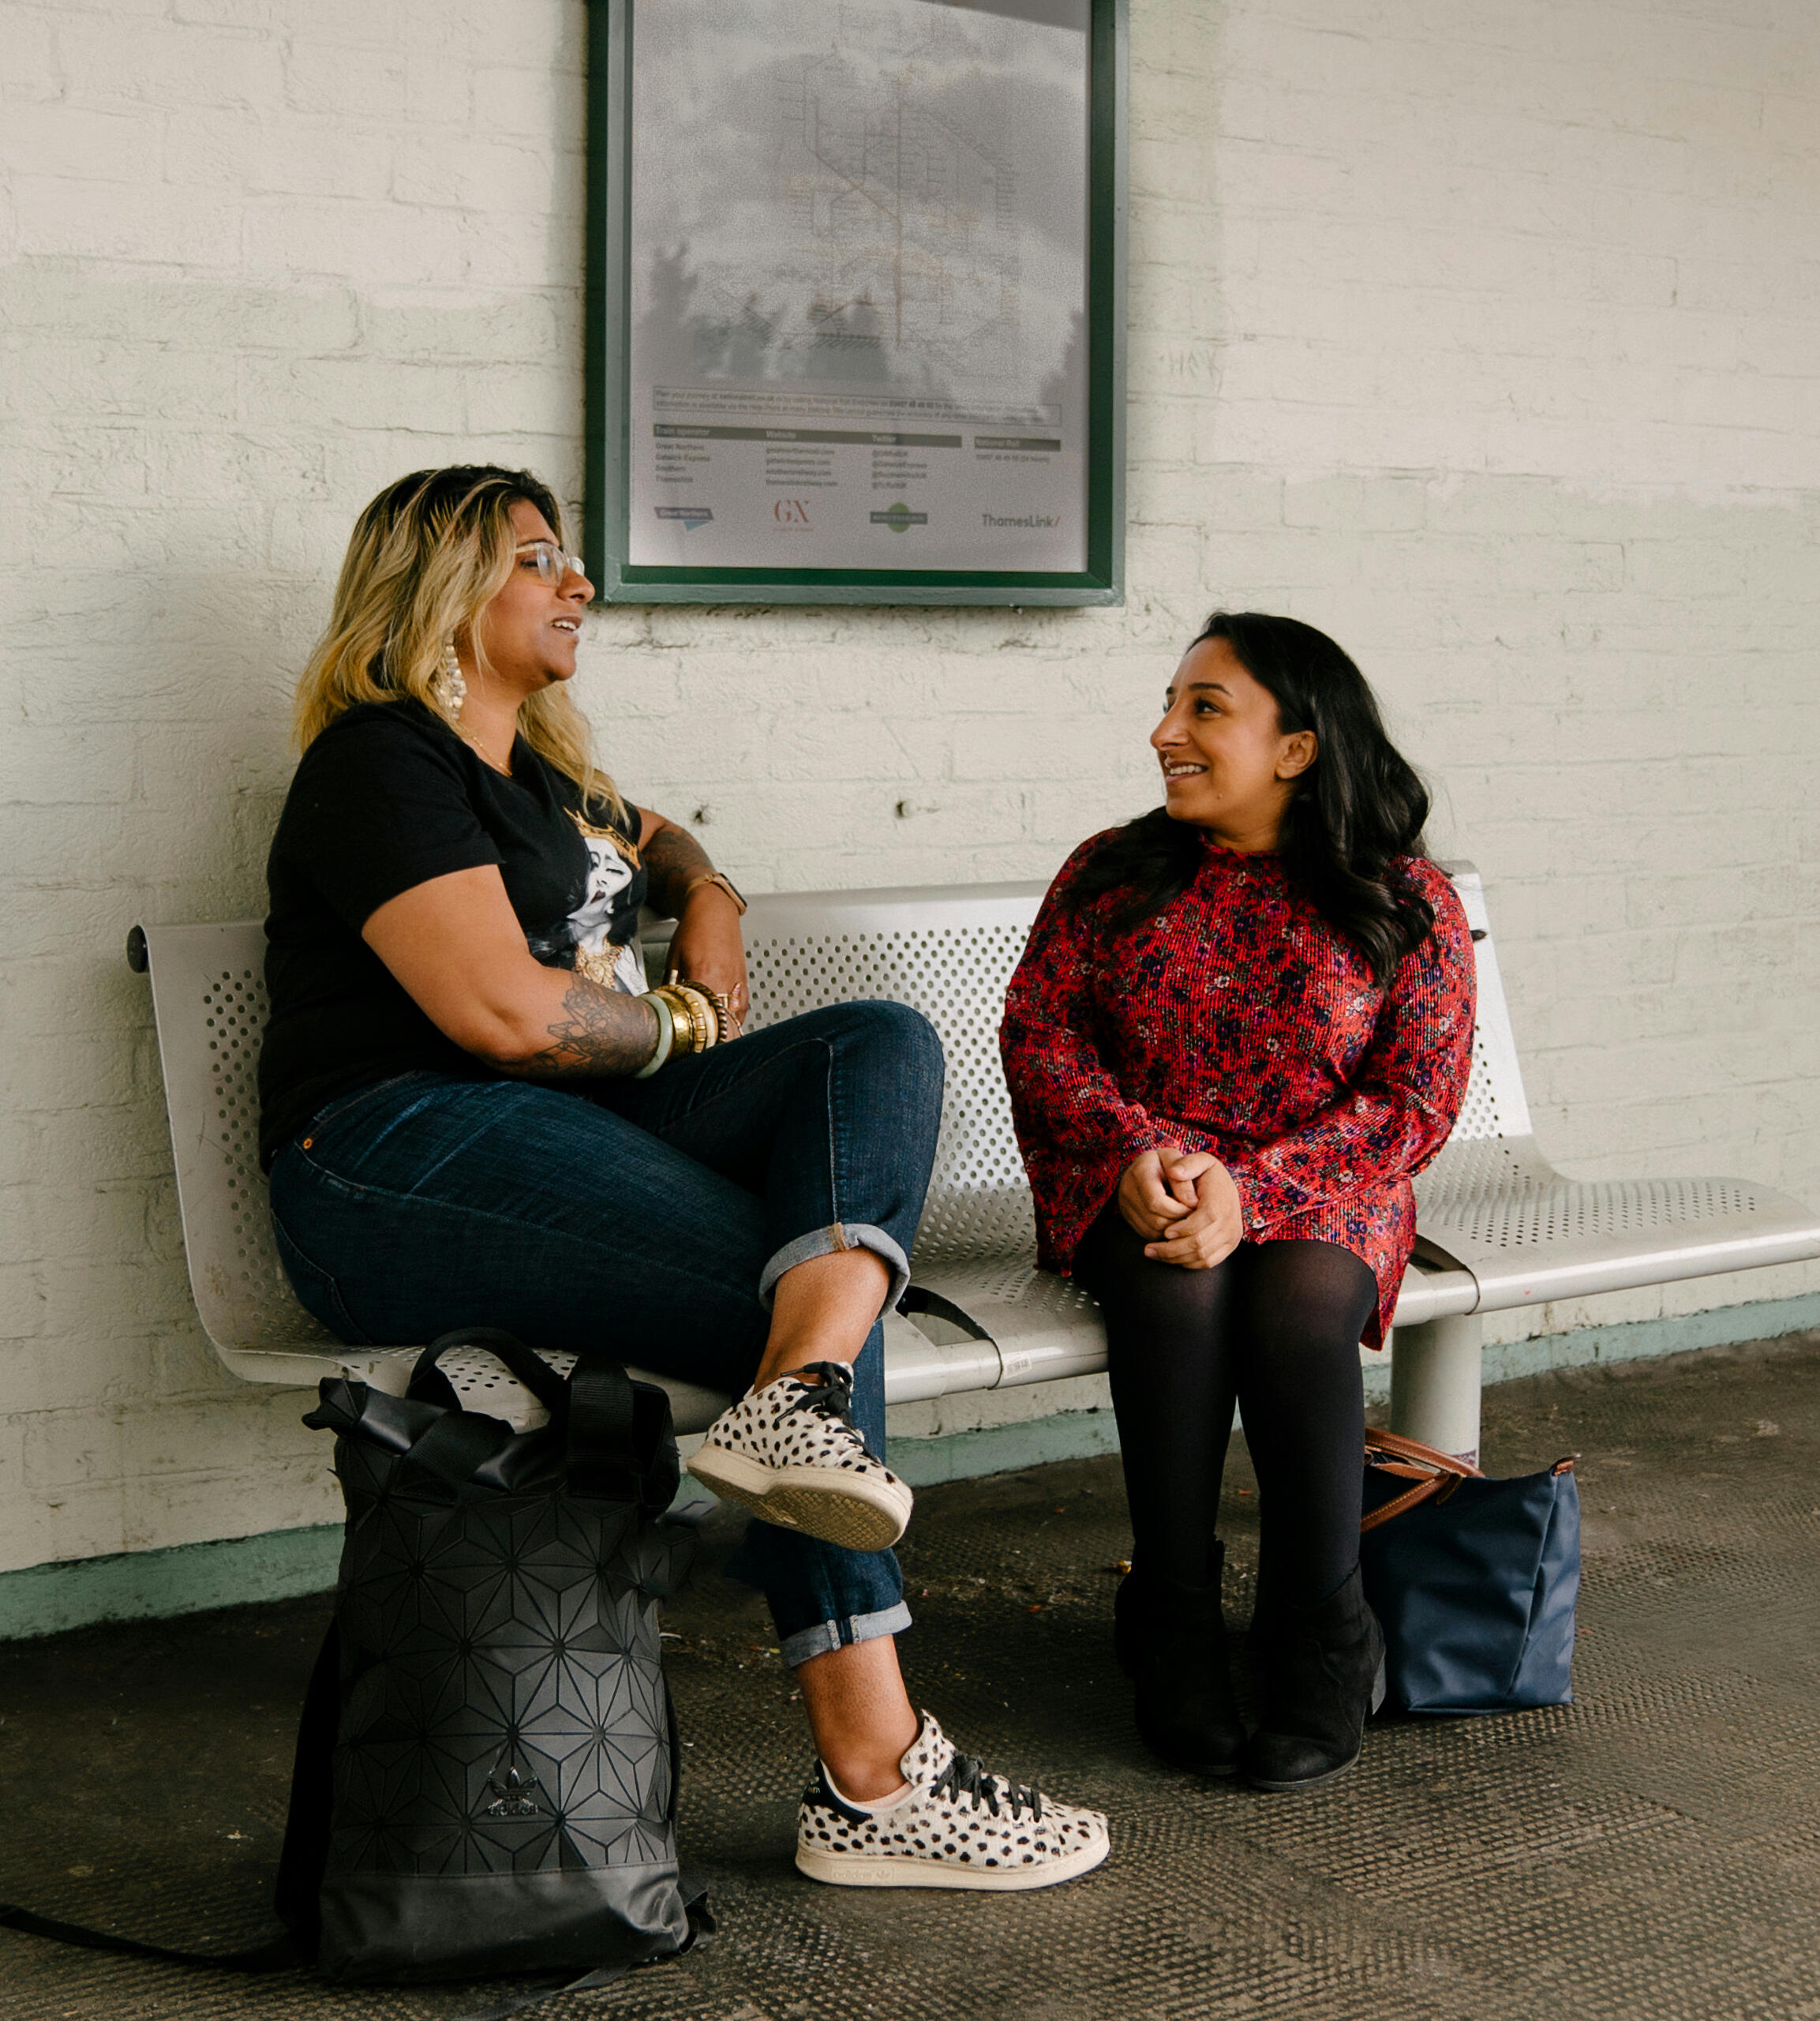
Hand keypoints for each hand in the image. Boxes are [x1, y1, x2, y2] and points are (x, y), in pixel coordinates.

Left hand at [663, 884, 749, 1037]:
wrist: (714, 912)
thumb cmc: (693, 932)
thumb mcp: (673, 961)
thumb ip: (671, 988)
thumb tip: (664, 1009)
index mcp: (705, 977)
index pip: (701, 1017)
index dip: (694, 1035)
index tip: (686, 1045)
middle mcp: (725, 983)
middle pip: (720, 1024)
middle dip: (709, 1039)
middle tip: (696, 1048)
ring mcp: (738, 984)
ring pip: (734, 1021)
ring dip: (723, 1032)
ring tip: (711, 1041)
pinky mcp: (743, 984)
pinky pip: (740, 1011)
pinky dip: (733, 1021)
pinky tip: (724, 1026)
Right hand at [1115, 1145, 1201, 1239]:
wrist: (1155, 1167)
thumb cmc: (1173, 1163)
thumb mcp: (1183, 1161)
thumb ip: (1187, 1177)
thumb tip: (1192, 1202)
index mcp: (1140, 1170)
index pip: (1156, 1201)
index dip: (1179, 1209)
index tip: (1195, 1206)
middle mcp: (1127, 1188)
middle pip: (1155, 1219)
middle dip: (1178, 1221)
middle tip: (1194, 1216)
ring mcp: (1125, 1205)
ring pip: (1152, 1230)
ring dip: (1174, 1229)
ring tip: (1187, 1218)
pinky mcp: (1128, 1217)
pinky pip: (1149, 1235)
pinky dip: (1165, 1233)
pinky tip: (1176, 1222)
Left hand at [1142, 1152, 1243, 1270]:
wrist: (1226, 1188)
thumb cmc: (1207, 1174)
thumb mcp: (1201, 1161)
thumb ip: (1187, 1163)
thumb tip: (1174, 1171)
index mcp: (1223, 1201)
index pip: (1206, 1219)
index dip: (1184, 1228)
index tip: (1165, 1231)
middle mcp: (1231, 1222)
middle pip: (1201, 1243)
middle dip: (1172, 1249)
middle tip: (1148, 1249)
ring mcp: (1231, 1237)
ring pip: (1202, 1257)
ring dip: (1175, 1258)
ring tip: (1154, 1253)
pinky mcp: (1228, 1247)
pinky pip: (1207, 1262)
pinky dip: (1187, 1262)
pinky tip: (1169, 1257)